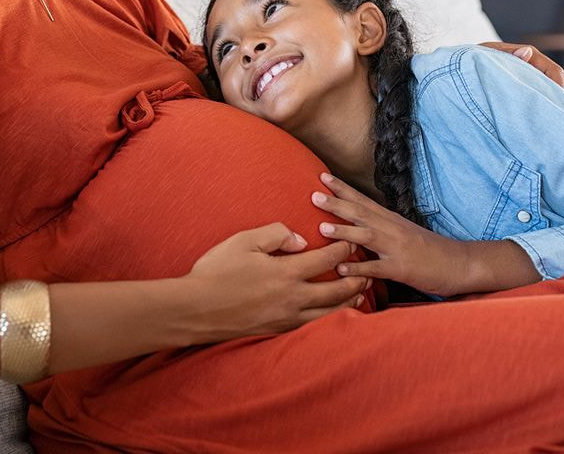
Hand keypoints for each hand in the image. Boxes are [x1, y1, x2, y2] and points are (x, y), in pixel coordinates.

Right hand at [184, 222, 368, 341]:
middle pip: (337, 289)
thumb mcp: (243, 241)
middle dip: (356, 278)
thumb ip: (275, 234)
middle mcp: (293, 297)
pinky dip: (330, 318)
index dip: (343, 248)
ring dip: (349, 301)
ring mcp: (287, 317)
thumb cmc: (216, 272)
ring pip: (330, 312)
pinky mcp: (279, 330)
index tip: (352, 240)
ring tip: (360, 293)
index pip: (326, 259)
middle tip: (368, 269)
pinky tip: (333, 314)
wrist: (195, 310)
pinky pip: (313, 325)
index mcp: (286, 272)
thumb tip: (300, 240)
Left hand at [311, 174, 466, 297]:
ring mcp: (397, 248)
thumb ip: (381, 229)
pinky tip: (342, 269)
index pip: (363, 200)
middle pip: (361, 212)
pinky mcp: (403, 269)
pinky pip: (378, 268)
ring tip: (322, 227)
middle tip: (313, 194)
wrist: (460, 263)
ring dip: (344, 230)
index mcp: (391, 220)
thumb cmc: (430, 251)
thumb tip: (358, 226)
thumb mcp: (403, 234)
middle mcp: (393, 229)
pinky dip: (359, 268)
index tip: (322, 176)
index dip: (343, 188)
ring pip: (367, 236)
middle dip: (336, 203)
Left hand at [480, 41, 563, 111]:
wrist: (464, 66)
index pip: (552, 70)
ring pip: (561, 86)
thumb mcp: (486, 56)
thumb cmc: (473, 61)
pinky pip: (554, 92)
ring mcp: (535, 74)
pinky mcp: (533, 83)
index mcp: (527, 56)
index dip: (561, 86)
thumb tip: (527, 52)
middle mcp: (535, 63)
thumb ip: (505, 55)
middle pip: (561, 78)